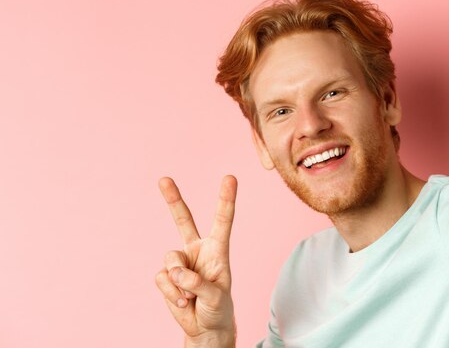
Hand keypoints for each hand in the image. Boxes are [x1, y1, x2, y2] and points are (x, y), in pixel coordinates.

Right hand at [155, 175, 236, 346]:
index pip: (222, 221)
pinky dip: (171, 294)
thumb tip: (176, 272)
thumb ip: (198, 283)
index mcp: (217, 249)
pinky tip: (182, 301)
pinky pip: (162, 279)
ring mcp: (180, 262)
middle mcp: (197, 250)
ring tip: (191, 296)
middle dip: (173, 199)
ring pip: (170, 259)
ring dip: (179, 282)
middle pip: (183, 220)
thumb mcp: (216, 297)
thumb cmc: (218, 308)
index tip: (230, 177)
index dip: (226, 199)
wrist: (204, 327)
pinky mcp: (167, 276)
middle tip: (164, 179)